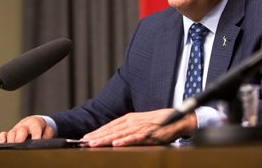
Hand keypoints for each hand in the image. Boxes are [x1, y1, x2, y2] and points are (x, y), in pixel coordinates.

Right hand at [0, 115, 54, 142]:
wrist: (35, 122)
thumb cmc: (41, 128)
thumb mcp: (48, 130)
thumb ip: (47, 135)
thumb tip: (42, 141)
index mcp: (34, 123)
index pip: (35, 128)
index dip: (36, 135)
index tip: (36, 140)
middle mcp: (24, 125)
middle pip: (21, 130)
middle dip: (20, 138)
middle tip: (21, 145)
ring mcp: (16, 129)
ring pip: (11, 133)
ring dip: (12, 141)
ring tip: (13, 147)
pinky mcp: (9, 133)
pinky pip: (4, 134)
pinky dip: (2, 139)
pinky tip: (4, 144)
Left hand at [81, 109, 196, 146]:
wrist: (177, 119)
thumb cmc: (159, 121)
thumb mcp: (141, 121)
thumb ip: (128, 127)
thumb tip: (115, 134)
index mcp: (130, 118)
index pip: (110, 125)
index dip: (97, 132)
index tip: (86, 138)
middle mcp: (133, 121)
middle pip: (111, 130)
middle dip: (97, 136)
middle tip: (84, 142)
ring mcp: (140, 128)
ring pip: (119, 134)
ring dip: (105, 139)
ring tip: (93, 143)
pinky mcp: (149, 135)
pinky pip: (134, 138)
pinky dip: (124, 141)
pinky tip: (115, 144)